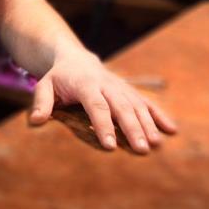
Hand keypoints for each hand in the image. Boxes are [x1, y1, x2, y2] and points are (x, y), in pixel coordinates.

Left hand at [28, 49, 177, 153]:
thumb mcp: (44, 86)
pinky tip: (172, 130)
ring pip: (137, 105)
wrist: (75, 58)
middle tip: (141, 150)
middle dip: (132, 129)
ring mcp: (121, 87)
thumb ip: (41, 103)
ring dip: (148, 125)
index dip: (104, 125)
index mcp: (85, 84)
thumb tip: (35, 122)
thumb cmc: (58, 78)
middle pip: (122, 107)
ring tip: (156, 145)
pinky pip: (147, 102)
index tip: (111, 146)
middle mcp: (107, 84)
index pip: (96, 106)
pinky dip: (160, 115)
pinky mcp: (130, 90)